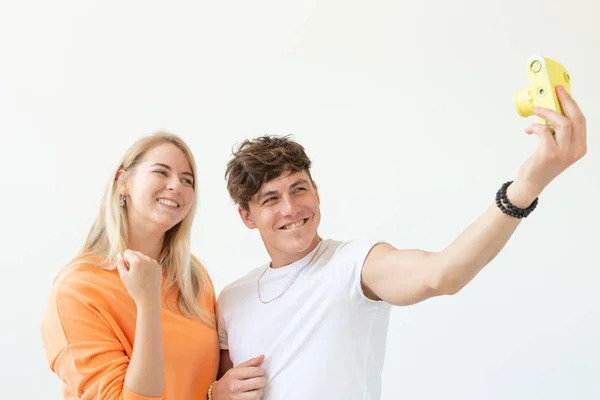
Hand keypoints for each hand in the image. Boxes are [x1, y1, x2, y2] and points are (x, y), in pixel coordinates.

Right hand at [117, 250, 162, 307]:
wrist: (149, 298)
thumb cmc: (134, 289)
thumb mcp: (123, 276)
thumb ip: (120, 263)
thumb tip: (119, 254)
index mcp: (138, 260)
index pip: (127, 252)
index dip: (125, 261)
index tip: (128, 270)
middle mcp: (147, 259)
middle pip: (135, 253)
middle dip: (132, 260)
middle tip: (133, 274)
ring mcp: (154, 262)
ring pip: (143, 257)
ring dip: (139, 263)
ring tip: (140, 276)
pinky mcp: (159, 267)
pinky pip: (149, 262)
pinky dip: (146, 266)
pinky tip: (146, 276)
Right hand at [213, 355, 266, 399]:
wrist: (216, 395)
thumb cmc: (228, 381)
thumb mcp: (235, 370)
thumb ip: (250, 363)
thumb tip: (262, 357)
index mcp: (233, 374)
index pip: (255, 371)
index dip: (261, 371)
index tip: (260, 372)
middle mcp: (234, 386)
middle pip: (258, 382)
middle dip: (262, 380)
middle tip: (261, 380)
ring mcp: (236, 398)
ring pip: (257, 394)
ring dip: (260, 390)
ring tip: (256, 388)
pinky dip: (256, 397)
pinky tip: (252, 394)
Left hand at [513, 85, 586, 201]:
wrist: (531, 183)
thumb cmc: (542, 164)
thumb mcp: (557, 148)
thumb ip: (559, 133)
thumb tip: (553, 111)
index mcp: (580, 147)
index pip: (581, 120)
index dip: (573, 104)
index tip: (564, 93)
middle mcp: (575, 150)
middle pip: (576, 118)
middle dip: (565, 101)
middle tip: (555, 91)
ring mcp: (564, 153)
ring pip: (563, 123)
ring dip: (548, 112)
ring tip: (536, 109)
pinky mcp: (549, 154)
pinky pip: (545, 131)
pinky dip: (536, 126)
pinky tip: (528, 129)